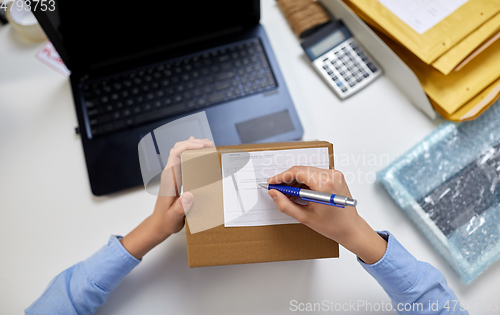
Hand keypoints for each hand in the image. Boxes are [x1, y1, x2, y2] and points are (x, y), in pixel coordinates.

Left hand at [121, 137, 213, 258]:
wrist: (159, 224)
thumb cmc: (166, 221)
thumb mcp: (174, 217)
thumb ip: (181, 207)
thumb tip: (190, 195)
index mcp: (169, 179)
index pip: (175, 154)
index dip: (188, 146)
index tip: (202, 146)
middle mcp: (169, 173)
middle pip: (178, 149)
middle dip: (194, 143)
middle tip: (210, 144)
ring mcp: (172, 174)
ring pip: (180, 152)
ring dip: (193, 145)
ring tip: (208, 145)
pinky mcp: (175, 176)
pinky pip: (181, 159)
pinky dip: (190, 151)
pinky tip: (197, 148)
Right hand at [267, 166, 386, 263]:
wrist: (351, 228)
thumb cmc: (332, 225)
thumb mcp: (304, 217)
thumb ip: (286, 204)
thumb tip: (274, 193)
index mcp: (324, 184)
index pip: (297, 172)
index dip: (281, 177)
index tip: (271, 183)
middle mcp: (331, 176)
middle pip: (301, 170)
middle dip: (287, 179)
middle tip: (276, 190)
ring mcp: (334, 175)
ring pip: (307, 171)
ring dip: (295, 181)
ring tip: (288, 194)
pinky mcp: (335, 176)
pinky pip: (314, 174)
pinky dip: (304, 182)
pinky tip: (299, 193)